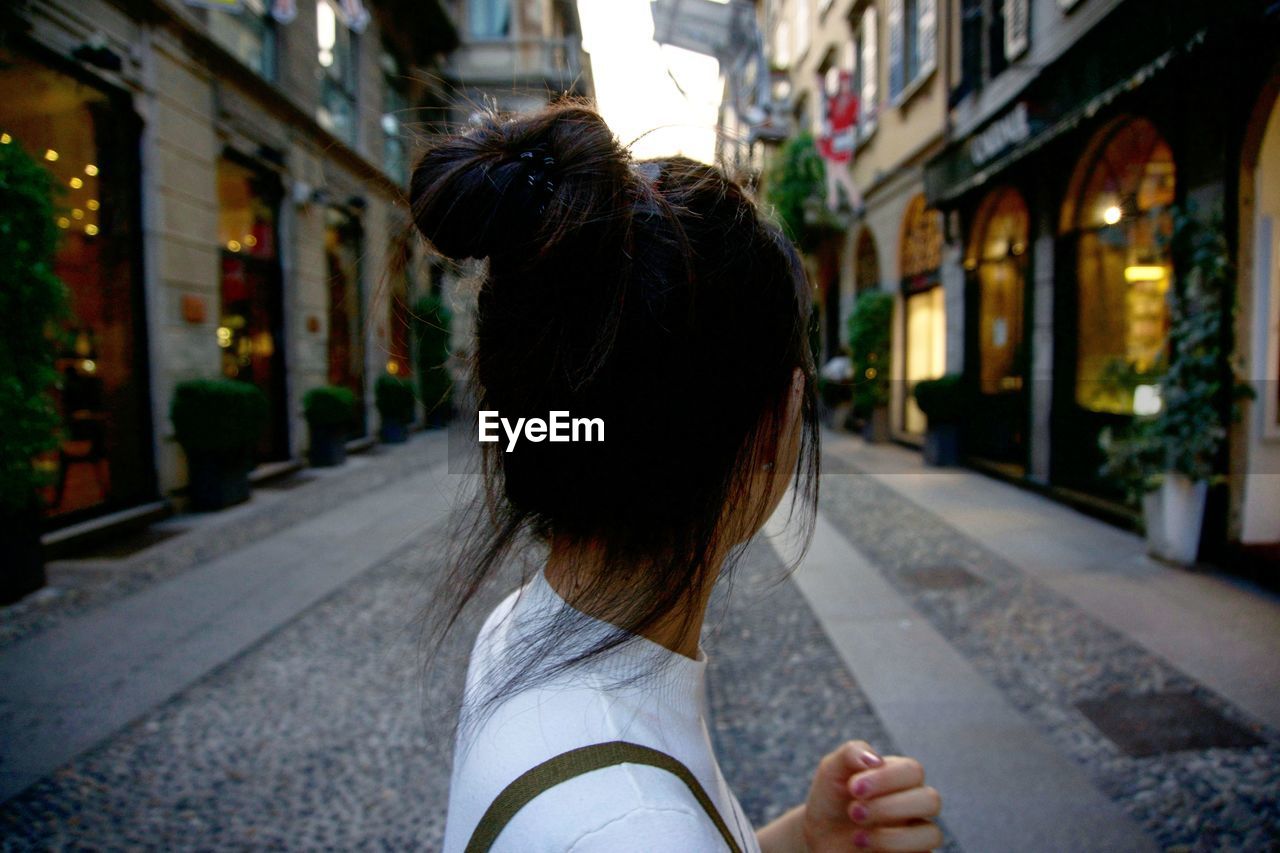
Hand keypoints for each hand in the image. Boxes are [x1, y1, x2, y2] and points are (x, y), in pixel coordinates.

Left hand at [800, 741, 941, 851]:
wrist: (820, 838)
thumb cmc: (832, 800)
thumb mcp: (832, 770)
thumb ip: (852, 753)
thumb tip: (877, 760)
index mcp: (900, 777)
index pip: (912, 771)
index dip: (886, 778)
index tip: (853, 788)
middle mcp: (914, 805)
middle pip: (931, 800)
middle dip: (890, 807)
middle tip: (854, 812)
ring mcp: (915, 835)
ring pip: (932, 834)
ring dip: (893, 836)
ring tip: (857, 838)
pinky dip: (893, 851)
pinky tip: (866, 848)